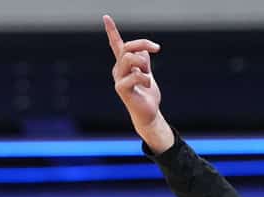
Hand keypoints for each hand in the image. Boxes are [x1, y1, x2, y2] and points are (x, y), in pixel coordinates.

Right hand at [103, 15, 174, 152]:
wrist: (148, 113)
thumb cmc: (147, 94)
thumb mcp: (147, 72)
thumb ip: (144, 60)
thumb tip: (145, 49)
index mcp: (123, 64)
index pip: (116, 45)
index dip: (111, 31)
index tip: (106, 17)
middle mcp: (118, 70)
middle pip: (128, 47)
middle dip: (143, 44)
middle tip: (156, 48)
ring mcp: (118, 79)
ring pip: (129, 58)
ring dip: (144, 63)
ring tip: (147, 75)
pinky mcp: (121, 88)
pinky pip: (135, 74)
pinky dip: (146, 78)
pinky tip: (146, 86)